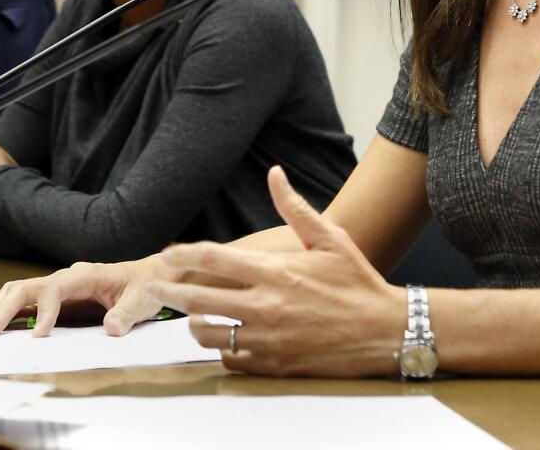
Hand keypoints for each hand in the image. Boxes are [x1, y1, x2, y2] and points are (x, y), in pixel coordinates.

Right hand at [0, 254, 169, 337]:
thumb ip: (128, 313)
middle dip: (6, 307)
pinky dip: (8, 308)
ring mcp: (61, 285)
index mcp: (87, 275)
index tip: (39, 335)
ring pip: (22, 289)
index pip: (56, 288)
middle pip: (29, 286)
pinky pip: (28, 298)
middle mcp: (69, 276)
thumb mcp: (143, 300)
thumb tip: (112, 328)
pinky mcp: (59, 295)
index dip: (45, 310)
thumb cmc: (146, 286)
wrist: (150, 276)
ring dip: (1, 306)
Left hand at [150, 166, 404, 377]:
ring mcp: (267, 340)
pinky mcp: (274, 365)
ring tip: (194, 317)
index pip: (214, 259)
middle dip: (170, 294)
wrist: (385, 331)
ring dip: (195, 324)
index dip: (184, 255)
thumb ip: (295, 208)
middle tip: (154, 289)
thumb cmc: (357, 281)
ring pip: (209, 335)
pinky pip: (232, 360)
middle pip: (198, 301)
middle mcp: (265, 306)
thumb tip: (275, 173)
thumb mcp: (329, 238)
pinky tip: (228, 339)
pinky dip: (224, 350)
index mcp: (274, 271)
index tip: (168, 253)